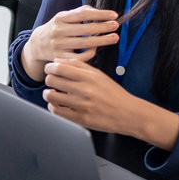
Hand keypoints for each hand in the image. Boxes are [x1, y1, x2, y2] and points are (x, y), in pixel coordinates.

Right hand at [21, 5, 118, 78]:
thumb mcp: (63, 17)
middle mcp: (58, 31)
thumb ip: (79, 12)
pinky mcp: (60, 57)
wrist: (37, 44)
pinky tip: (96, 49)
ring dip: (102, 41)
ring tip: (114, 37)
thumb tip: (96, 11)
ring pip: (85, 43)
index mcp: (60, 18)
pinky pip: (79, 57)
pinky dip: (90, 53)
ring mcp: (58, 45)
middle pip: (85, 29)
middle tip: (116, 26)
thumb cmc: (56, 28)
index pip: (82, 14)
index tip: (113, 15)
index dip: (99, 14)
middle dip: (103, 27)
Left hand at [41, 59, 178, 148]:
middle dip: (49, 80)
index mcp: (89, 77)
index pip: (59, 68)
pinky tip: (57, 105)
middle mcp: (85, 90)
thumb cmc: (114, 93)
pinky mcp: (81, 119)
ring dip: (48, 94)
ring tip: (53, 93)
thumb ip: (78, 66)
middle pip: (52, 81)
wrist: (129, 114)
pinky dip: (53, 107)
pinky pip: (57, 112)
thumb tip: (57, 60)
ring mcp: (82, 105)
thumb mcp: (98, 75)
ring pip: (51, 97)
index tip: (49, 70)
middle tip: (52, 82)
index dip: (49, 68)